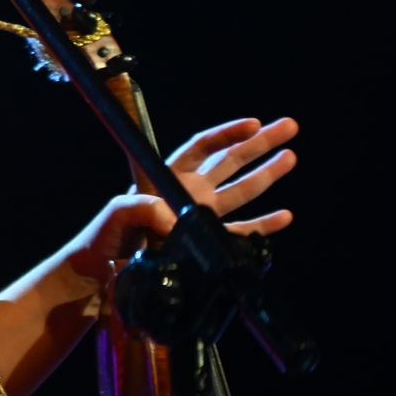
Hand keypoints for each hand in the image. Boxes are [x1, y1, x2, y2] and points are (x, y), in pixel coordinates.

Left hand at [67, 118, 297, 280]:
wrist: (105, 271)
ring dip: (267, 174)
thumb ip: (144, 208)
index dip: (227, 134)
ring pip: (241, 191)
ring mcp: (201, 217)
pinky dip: (264, 225)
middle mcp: (189, 192)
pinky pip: (242, 232)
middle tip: (289, 127)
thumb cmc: (106, 236)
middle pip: (230, 160)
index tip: (253, 124)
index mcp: (167, 177)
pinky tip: (284, 216)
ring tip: (291, 157)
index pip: (202, 147)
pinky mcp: (207, 243)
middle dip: (259, 143)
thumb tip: (176, 221)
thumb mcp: (118, 212)